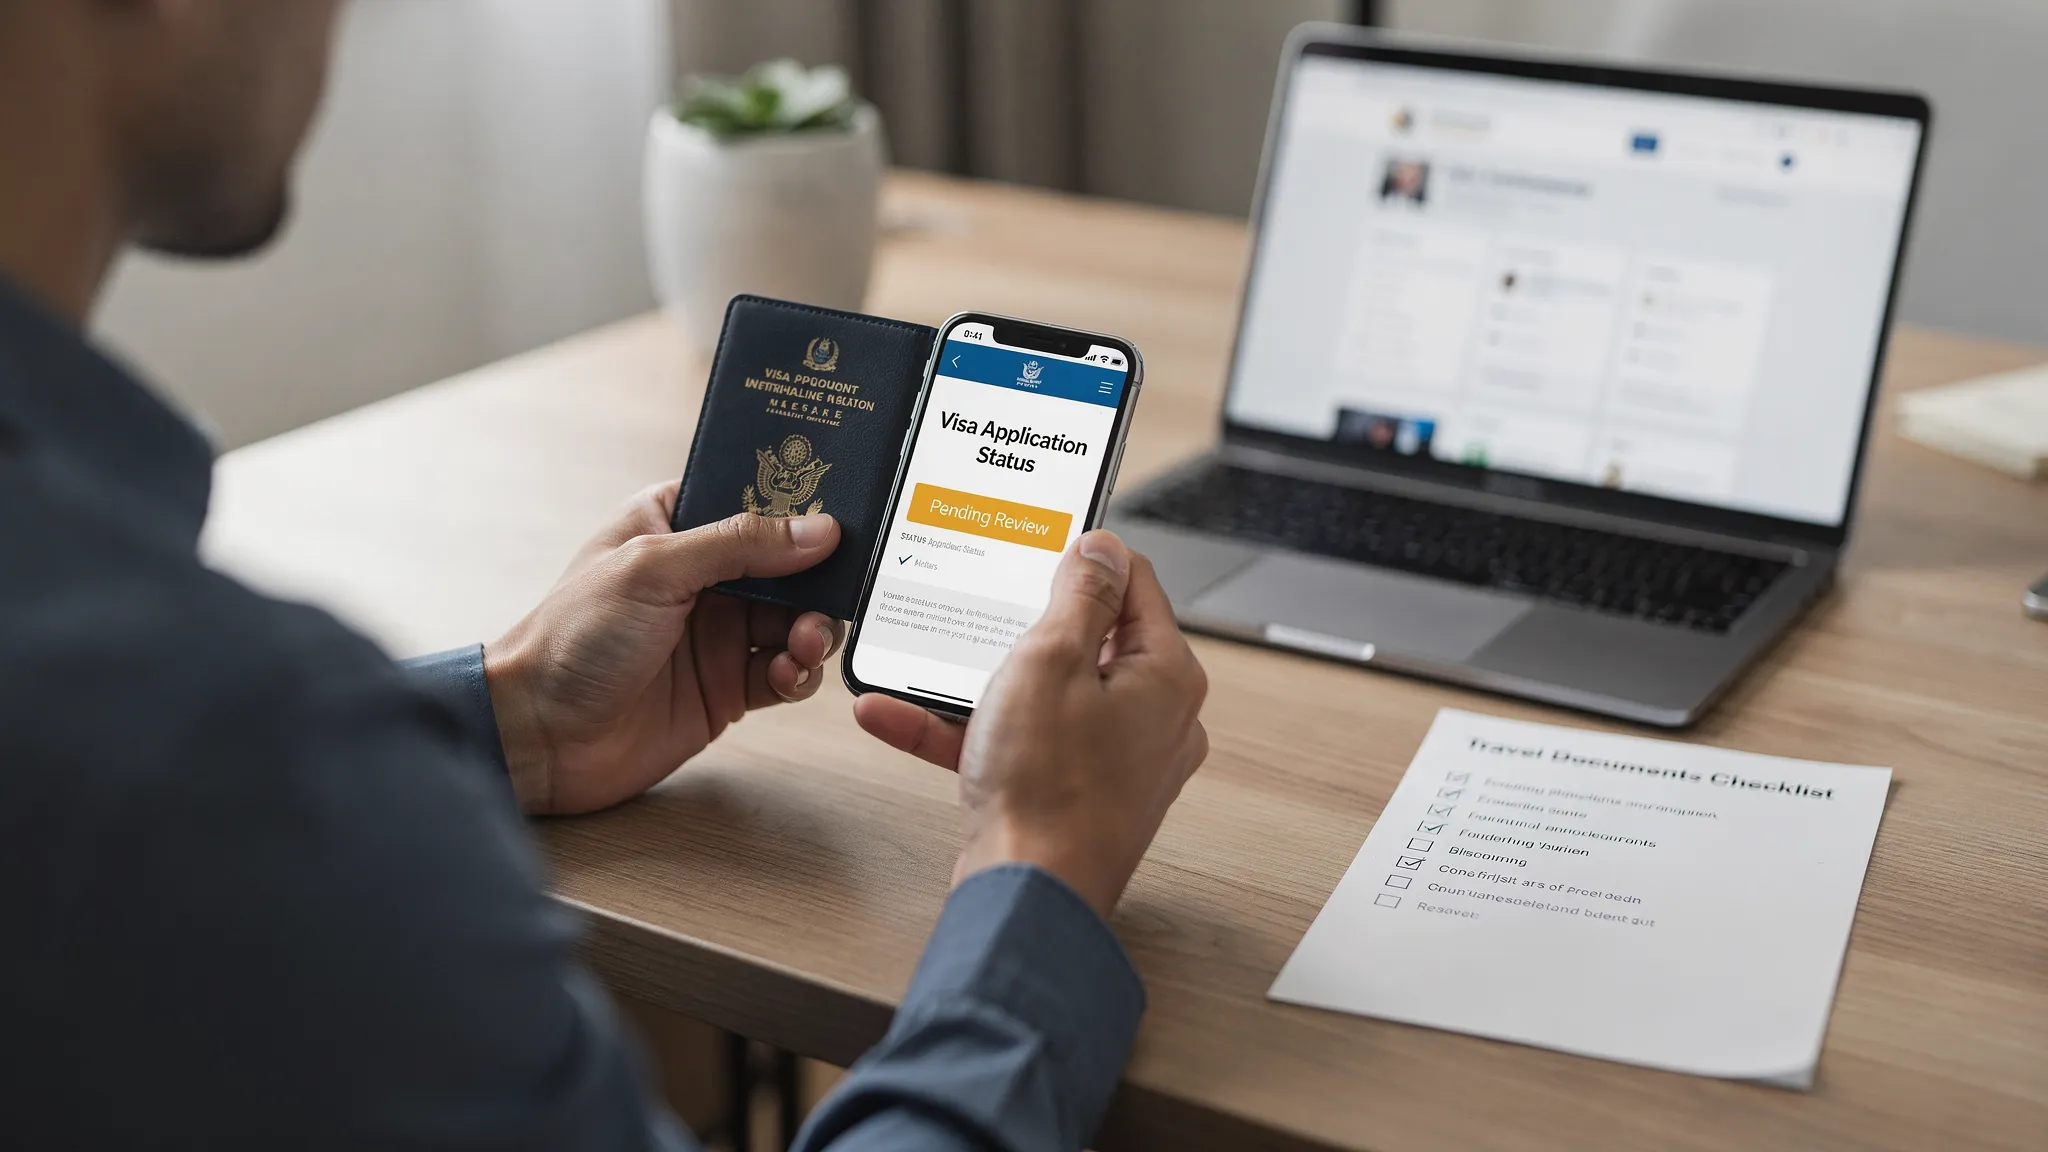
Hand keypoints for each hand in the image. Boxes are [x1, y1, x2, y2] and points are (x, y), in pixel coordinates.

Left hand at [484, 481, 844, 815]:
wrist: (540, 736)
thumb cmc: (572, 637)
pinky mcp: (727, 688)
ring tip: (805, 642)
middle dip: (819, 579)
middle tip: (833, 594)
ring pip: (797, 620)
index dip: (799, 507)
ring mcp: (717, 634)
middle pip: (790, 566)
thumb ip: (740, 544)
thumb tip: (818, 530)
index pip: (753, 501)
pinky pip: (785, 673)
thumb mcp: (654, 569)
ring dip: (814, 629)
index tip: (840, 517)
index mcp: (675, 526)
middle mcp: (702, 577)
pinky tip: (785, 674)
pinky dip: (798, 673)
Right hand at [853, 531, 1208, 917]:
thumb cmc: (1047, 790)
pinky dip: (970, 730)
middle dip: (1023, 625)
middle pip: (1091, 640)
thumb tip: (1102, 547)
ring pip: (1048, 695)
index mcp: (1167, 675)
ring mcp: (1119, 761)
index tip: (1037, 547)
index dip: (1083, 557)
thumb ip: (1079, 594)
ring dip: (979, 680)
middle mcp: (1156, 717)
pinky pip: (1024, 743)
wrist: (1026, 896)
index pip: (1135, 583)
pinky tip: (900, 716)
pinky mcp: (1079, 795)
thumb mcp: (1050, 660)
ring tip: (925, 663)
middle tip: (980, 605)